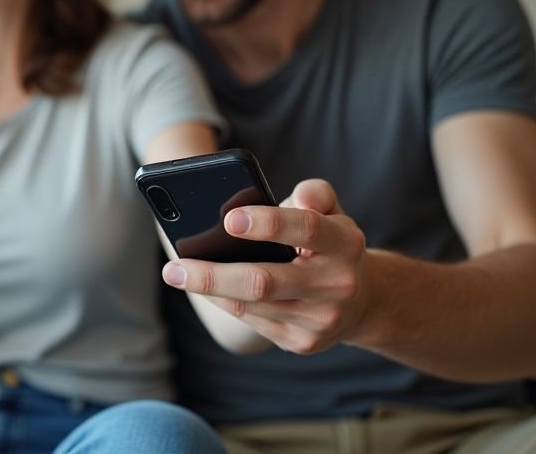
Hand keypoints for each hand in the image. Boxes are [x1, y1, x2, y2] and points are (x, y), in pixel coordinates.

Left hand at [162, 179, 369, 353]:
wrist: (362, 302)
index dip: (267, 224)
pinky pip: (252, 320)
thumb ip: (315, 194)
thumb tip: (301, 196)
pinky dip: (223, 302)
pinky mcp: (302, 342)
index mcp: (344, 244)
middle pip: (264, 281)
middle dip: (213, 275)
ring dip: (209, 289)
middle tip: (173, 267)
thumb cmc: (329, 244)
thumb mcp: (331, 213)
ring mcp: (319, 320)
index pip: (305, 229)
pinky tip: (202, 289)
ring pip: (251, 305)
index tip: (228, 219)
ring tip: (176, 274)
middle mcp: (337, 285)